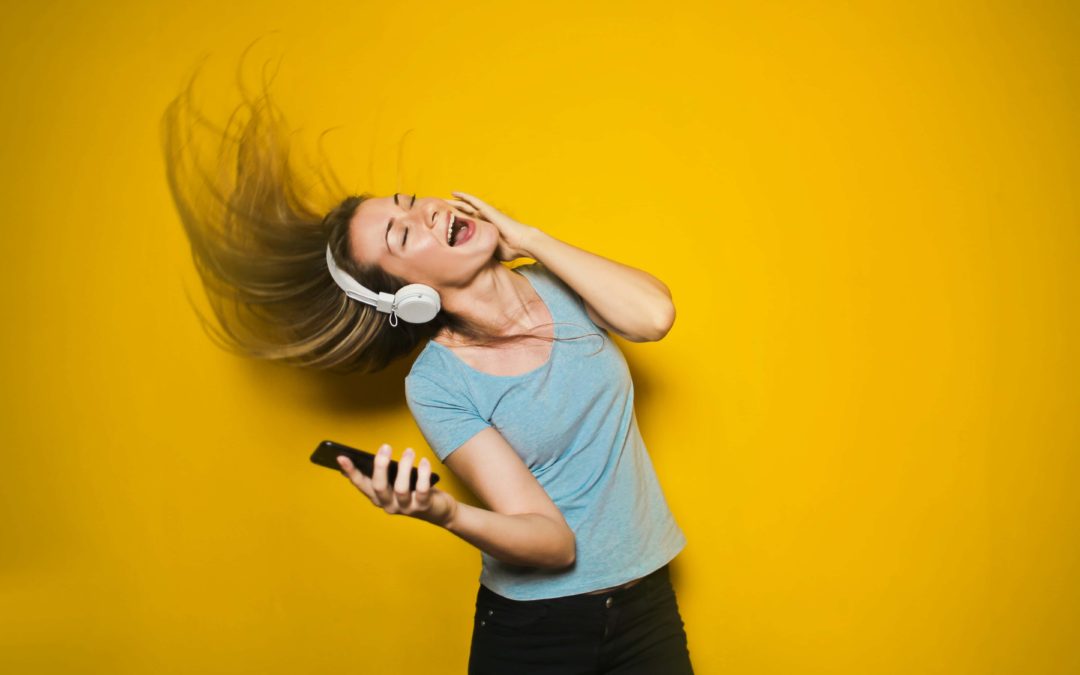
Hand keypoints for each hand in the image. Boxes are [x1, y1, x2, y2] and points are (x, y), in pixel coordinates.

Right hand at [336, 444, 457, 526]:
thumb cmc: (415, 491)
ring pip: (400, 488)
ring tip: (409, 451)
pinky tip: (424, 461)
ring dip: (404, 467)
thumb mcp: (397, 481)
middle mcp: (389, 504)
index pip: (361, 484)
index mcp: (379, 497)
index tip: (341, 457)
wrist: (439, 511)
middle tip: (386, 446)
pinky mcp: (423, 507)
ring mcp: (405, 508)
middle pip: (379, 487)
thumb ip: (388, 473)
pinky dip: (423, 474)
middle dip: (380, 466)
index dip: (351, 472)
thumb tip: (380, 453)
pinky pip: (422, 490)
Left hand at [450, 191, 539, 261]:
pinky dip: (463, 196)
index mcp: (483, 229)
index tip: (443, 224)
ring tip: (441, 200)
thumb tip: (470, 265)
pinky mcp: (488, 210)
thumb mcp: (489, 253)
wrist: (521, 243)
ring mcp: (485, 214)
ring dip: (453, 202)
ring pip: (465, 205)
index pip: (466, 224)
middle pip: (463, 213)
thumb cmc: (509, 250)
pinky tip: (453, 193)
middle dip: (451, 211)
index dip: (454, 223)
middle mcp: (483, 219)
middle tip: (438, 210)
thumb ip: (480, 254)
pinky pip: (473, 200)